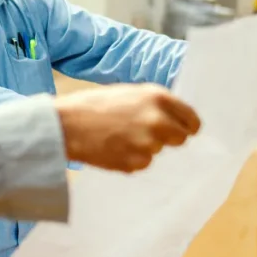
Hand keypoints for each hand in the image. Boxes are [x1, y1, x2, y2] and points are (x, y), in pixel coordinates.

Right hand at [55, 84, 199, 172]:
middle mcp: (158, 121)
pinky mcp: (136, 163)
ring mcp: (148, 145)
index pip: (191, 120)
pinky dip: (131, 158)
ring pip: (157, 151)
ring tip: (119, 137)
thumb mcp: (128, 93)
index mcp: (158, 98)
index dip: (186, 125)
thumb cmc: (92, 105)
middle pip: (180, 139)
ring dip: (144, 148)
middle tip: (144, 133)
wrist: (65, 125)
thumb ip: (153, 104)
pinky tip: (113, 148)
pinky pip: (142, 163)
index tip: (182, 129)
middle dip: (167, 137)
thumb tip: (172, 118)